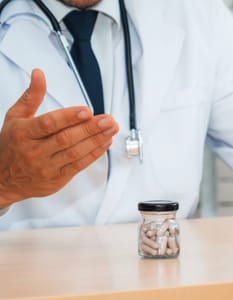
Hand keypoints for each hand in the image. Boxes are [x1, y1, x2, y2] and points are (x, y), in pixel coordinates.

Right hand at [0, 69, 118, 207]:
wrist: (3, 180)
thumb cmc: (11, 146)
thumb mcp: (16, 117)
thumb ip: (31, 96)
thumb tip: (39, 74)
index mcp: (23, 134)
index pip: (48, 124)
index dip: (68, 117)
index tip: (86, 110)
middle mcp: (35, 151)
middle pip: (66, 139)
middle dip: (90, 128)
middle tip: (107, 120)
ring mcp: (47, 166)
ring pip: (75, 153)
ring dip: (96, 140)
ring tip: (111, 129)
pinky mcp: (58, 178)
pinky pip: (79, 165)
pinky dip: (94, 153)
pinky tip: (105, 142)